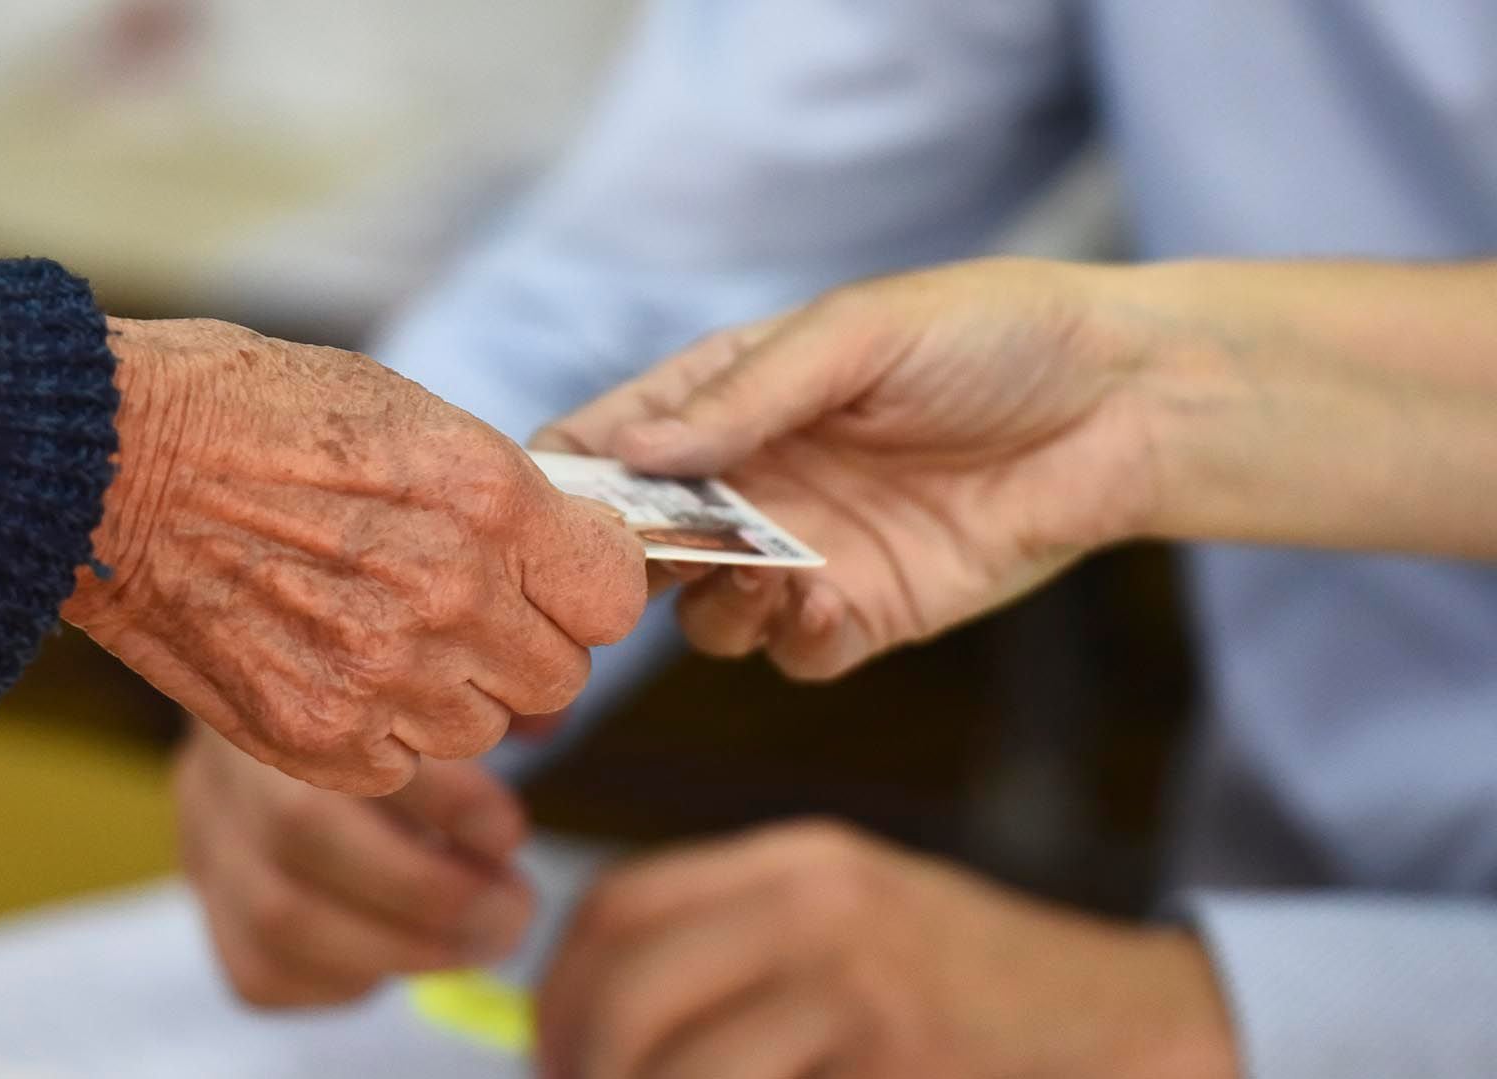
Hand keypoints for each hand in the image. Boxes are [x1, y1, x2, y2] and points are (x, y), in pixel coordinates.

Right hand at [64, 318, 646, 794]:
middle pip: (557, 678)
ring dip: (446, 693)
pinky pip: (399, 766)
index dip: (585, 588)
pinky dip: (375, 734)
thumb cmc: (250, 415)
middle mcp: (452, 596)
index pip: (615, 595)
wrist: (104, 461)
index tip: (551, 579)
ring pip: (481, 730)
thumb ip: (502, 500)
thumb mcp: (406, 413)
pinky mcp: (318, 739)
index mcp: (489, 500)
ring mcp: (383, 677)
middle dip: (518, 647)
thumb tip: (562, 562)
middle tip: (449, 607)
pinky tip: (321, 665)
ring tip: (367, 627)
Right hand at [174, 719, 534, 1006]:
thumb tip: (552, 722)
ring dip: (404, 948)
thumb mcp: (432, 673)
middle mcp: (226, 760)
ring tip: (483, 936)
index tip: (508, 831)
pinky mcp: (207, 903)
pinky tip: (406, 951)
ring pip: (280, 920)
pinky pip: (260, 972)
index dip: (440, 799)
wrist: (277, 704)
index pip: (348, 743)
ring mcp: (205, 838)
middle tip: (513, 907)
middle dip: (429, 891)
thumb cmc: (380, 693)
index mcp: (285, 685)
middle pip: (302, 832)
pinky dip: (345, 980)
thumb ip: (490, 693)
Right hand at [535, 259, 1174, 680]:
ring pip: (705, 614)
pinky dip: (788, 638)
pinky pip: (792, 652)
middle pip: (640, 544)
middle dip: (624, 564)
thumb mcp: (858, 334)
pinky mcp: (865, 612)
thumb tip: (632, 453)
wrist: (1126, 403)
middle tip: (637, 566)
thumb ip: (743, 396)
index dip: (565, 479)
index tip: (547, 512)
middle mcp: (751, 481)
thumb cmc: (991, 335)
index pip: (607, 442)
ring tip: (760, 575)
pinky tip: (823, 600)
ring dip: (712, 606)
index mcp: (728, 397)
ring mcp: (804, 552)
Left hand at [538, 819, 1237, 1078]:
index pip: (621, 900)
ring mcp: (864, 984)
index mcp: (798, 864)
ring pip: (683, 1064)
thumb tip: (600, 1024)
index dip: (560, 987)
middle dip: (583, 1060)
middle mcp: (821, 906)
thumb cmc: (973, 993)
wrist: (1129, 1023)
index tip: (553, 1051)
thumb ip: (743, 950)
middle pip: (632, 980)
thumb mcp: (854, 930)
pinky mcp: (899, 1057)